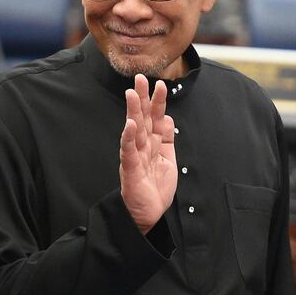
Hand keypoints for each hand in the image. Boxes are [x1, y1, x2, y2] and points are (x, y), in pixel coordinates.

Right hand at [119, 74, 177, 233]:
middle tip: (140, 79)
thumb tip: (167, 117)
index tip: (160, 84)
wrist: (148, 216)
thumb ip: (166, 139)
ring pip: (134, 131)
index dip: (157, 102)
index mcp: (152, 144)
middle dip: (142, 98)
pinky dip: (128, 139)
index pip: (154, 118)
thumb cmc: (155, 189)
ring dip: (133, 112)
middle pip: (142, 119)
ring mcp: (134, 157)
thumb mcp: (167, 159)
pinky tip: (129, 126)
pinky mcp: (129, 170)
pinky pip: (128, 152)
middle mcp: (141, 147)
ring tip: (132, 95)